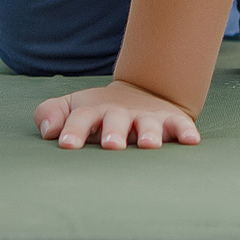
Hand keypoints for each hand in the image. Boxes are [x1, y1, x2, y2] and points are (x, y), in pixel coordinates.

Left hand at [34, 78, 201, 150]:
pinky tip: (191, 140)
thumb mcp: (72, 108)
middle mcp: (120, 113)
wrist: (138, 95)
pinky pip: (180, 125)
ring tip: (148, 144)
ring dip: (149, 132)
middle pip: (115, 120)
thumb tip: (48, 130)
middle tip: (111, 145)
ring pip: (148, 123)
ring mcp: (146, 117)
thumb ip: (51, 114)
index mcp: (93, 111)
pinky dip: (186, 131)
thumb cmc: (97, 112)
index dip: (73, 129)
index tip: (67, 144)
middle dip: (114, 131)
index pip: (80, 118)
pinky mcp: (169, 121)